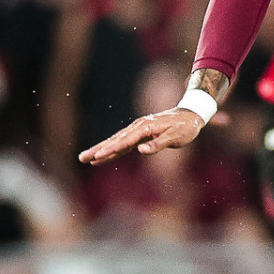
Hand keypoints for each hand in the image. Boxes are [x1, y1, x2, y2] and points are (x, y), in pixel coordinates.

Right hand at [79, 106, 207, 164]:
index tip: (97, 156)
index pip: (125, 141)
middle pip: (114, 140)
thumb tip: (141, 151)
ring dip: (100, 150)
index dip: (111, 149)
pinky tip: (102, 156)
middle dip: (98, 150)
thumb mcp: (176, 137)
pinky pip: (122, 144)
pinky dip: (111, 150)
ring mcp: (137, 131)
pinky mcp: (139, 135)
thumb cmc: (185, 128)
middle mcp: (138, 127)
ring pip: (115, 141)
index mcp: (145, 127)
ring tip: (84, 158)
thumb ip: (159, 144)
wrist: (191, 115)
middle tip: (82, 158)